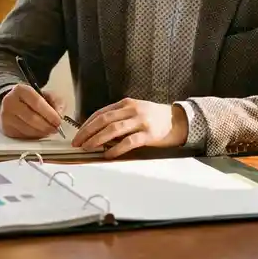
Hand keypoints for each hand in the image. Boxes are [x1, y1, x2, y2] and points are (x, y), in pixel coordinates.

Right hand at [0, 84, 66, 139]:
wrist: (14, 104)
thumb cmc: (32, 100)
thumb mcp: (46, 95)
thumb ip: (57, 102)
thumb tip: (60, 115)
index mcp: (20, 90)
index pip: (36, 102)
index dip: (49, 114)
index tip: (58, 121)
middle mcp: (10, 102)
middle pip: (31, 118)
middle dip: (47, 125)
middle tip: (56, 128)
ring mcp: (6, 116)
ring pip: (27, 129)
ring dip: (41, 132)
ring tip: (48, 130)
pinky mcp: (6, 129)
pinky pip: (23, 136)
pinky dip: (34, 136)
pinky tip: (38, 132)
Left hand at [72, 99, 188, 157]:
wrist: (179, 120)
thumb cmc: (154, 118)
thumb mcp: (135, 111)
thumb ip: (119, 118)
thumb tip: (97, 132)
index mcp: (126, 104)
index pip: (100, 113)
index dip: (87, 124)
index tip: (78, 134)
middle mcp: (132, 110)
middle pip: (104, 120)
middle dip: (87, 132)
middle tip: (77, 143)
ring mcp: (141, 121)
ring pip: (113, 129)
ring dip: (98, 139)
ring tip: (88, 147)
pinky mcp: (149, 134)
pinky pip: (129, 142)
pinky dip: (116, 148)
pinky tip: (108, 154)